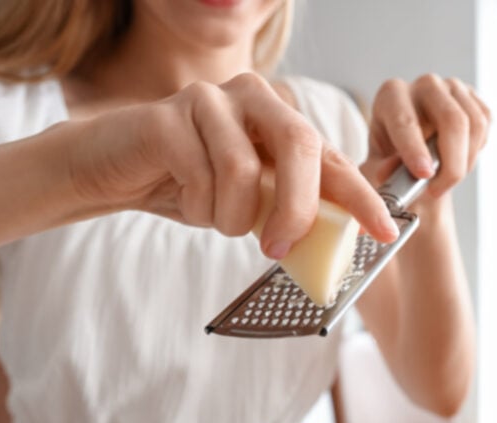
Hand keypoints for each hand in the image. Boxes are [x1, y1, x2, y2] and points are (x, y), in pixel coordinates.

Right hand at [63, 73, 398, 258]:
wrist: (109, 170)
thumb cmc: (188, 185)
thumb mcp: (249, 201)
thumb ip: (289, 209)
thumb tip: (338, 242)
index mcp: (280, 120)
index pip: (333, 158)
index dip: (362, 197)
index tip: (387, 232)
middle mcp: (253, 98)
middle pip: (300, 146)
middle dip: (297, 207)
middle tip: (278, 249)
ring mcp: (210, 100)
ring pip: (244, 171)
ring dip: (229, 216)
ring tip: (212, 217)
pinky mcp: (169, 115)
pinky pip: (200, 175)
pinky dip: (196, 207)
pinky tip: (184, 200)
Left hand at [361, 74, 489, 198]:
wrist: (413, 155)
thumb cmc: (390, 161)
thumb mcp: (376, 169)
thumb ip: (381, 170)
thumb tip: (393, 169)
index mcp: (392, 95)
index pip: (405, 120)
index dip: (415, 149)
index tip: (424, 174)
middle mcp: (424, 85)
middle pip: (452, 120)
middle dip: (451, 164)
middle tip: (438, 190)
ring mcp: (452, 87)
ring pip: (475, 125)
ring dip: (465, 162)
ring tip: (446, 179)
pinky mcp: (473, 97)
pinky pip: (486, 125)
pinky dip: (476, 150)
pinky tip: (458, 160)